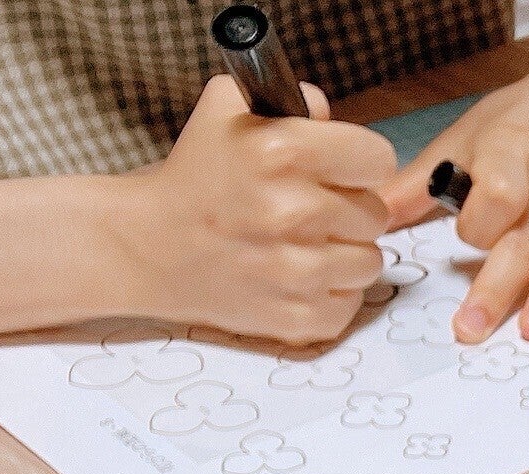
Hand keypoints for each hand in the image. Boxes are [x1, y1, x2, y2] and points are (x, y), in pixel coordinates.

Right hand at [105, 76, 393, 343]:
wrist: (150, 246)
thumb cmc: (198, 176)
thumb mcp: (230, 111)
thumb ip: (294, 101)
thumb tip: (329, 114)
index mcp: (281, 152)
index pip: (377, 159)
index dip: (360, 162)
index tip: (342, 169)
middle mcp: (293, 212)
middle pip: (376, 213)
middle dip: (349, 207)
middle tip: (309, 209)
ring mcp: (297, 272)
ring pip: (370, 262)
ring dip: (344, 253)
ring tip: (302, 244)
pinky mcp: (297, 317)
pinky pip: (351, 303)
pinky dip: (331, 293)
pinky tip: (296, 276)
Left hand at [377, 62, 528, 342]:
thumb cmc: (520, 122)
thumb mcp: (466, 137)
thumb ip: (423, 181)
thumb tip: (369, 217)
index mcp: (511, 151)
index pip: (495, 196)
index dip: (478, 226)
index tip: (464, 239)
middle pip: (525, 238)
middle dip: (498, 286)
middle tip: (471, 330)